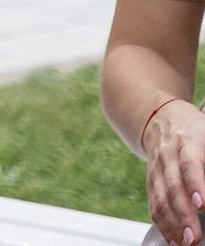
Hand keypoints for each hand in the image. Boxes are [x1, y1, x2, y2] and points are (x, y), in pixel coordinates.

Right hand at [146, 98, 204, 245]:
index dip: (195, 184)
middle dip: (184, 214)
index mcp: (187, 141)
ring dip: (172, 224)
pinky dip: (162, 223)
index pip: (189, 164)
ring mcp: (156, 168)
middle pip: (173, 187)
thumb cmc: (194, 129)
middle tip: (195, 236)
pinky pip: (153, 203)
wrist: (159, 117)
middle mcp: (167, 155)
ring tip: (185, 243)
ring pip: (160, 198)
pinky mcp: (150, 179)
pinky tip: (172, 238)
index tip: (202, 204)